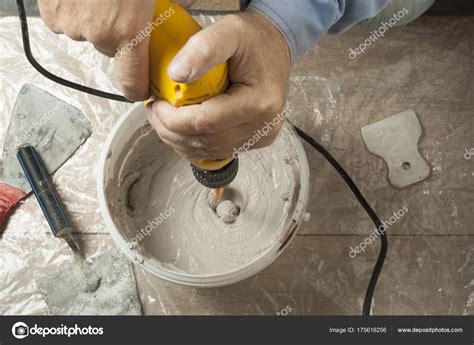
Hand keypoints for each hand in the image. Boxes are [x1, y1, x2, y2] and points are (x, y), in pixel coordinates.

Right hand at [37, 0, 194, 100]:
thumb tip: (187, 4)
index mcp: (128, 30)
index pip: (132, 81)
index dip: (137, 89)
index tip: (140, 90)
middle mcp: (98, 33)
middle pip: (110, 48)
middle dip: (117, 34)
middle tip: (122, 9)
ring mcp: (70, 22)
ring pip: (87, 32)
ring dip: (94, 19)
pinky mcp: (49, 10)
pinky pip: (65, 18)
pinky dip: (73, 8)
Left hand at [147, 10, 290, 160]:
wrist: (275, 45)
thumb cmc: (254, 39)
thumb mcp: (229, 31)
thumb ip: (203, 49)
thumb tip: (176, 75)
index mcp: (259, 103)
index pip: (205, 123)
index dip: (172, 119)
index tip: (156, 104)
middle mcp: (263, 125)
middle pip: (204, 141)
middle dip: (171, 131)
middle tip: (154, 112)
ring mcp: (260, 136)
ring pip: (208, 150)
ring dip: (180, 140)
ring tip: (165, 119)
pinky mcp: (255, 140)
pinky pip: (217, 150)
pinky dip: (194, 143)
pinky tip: (182, 128)